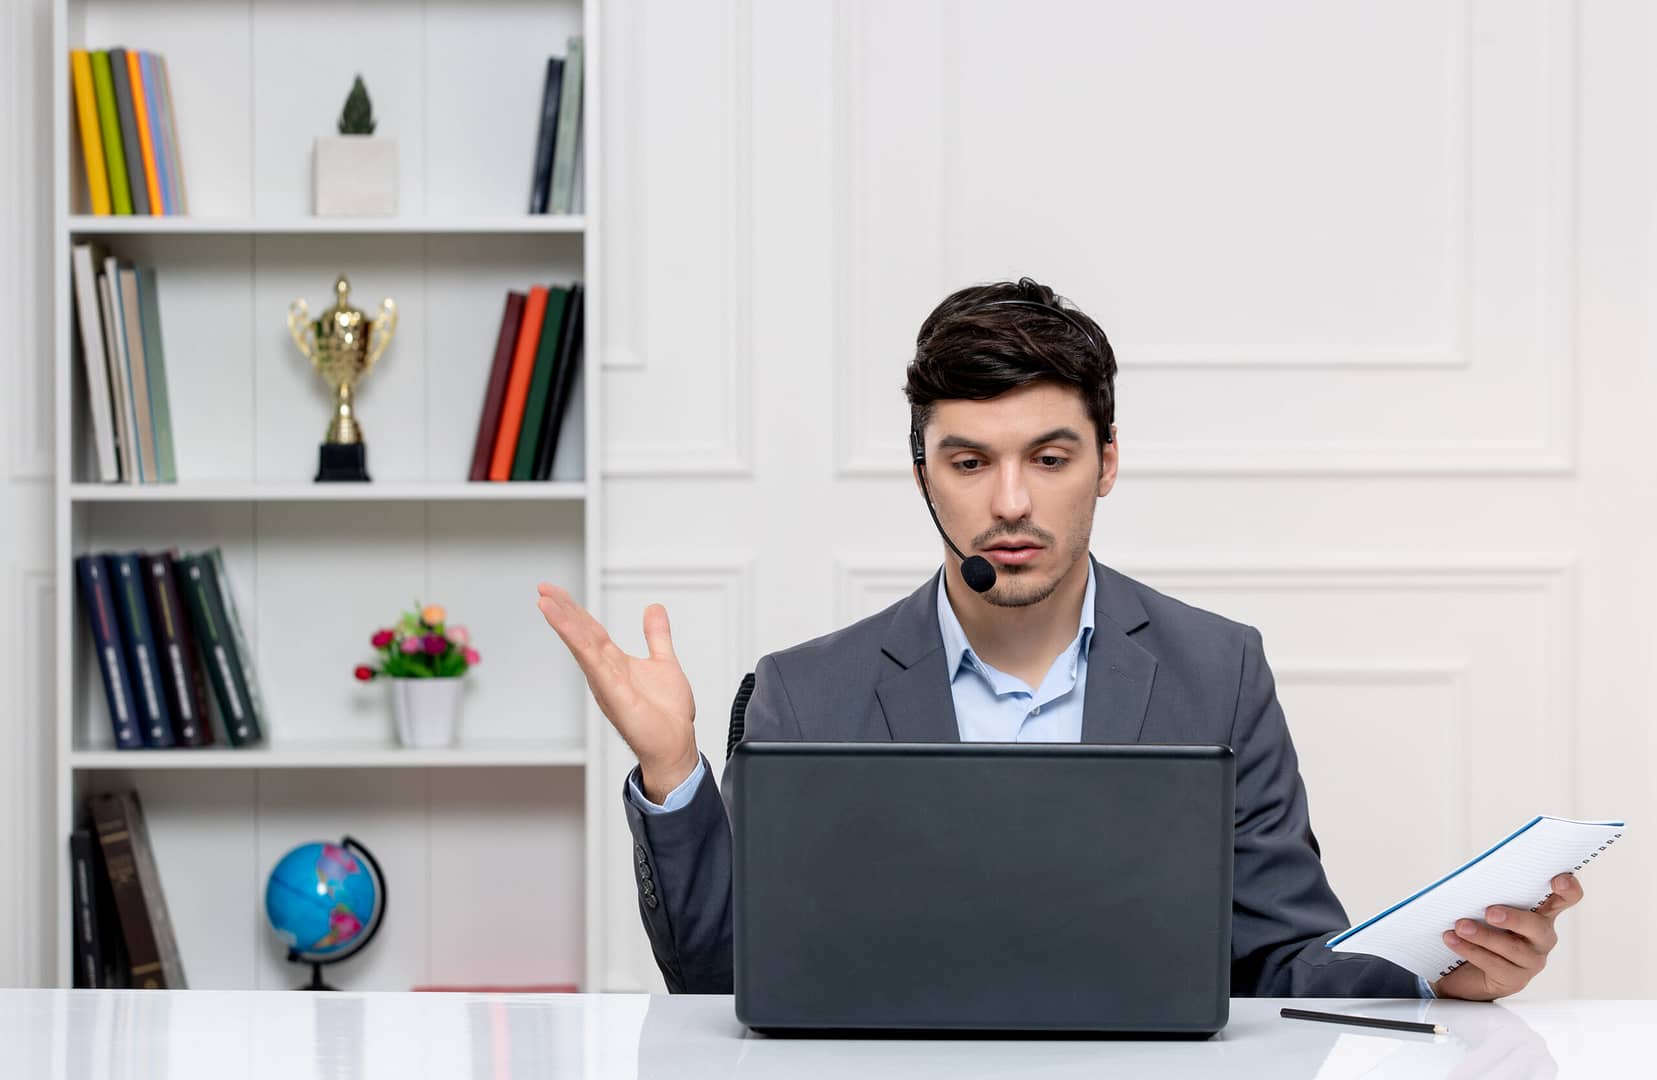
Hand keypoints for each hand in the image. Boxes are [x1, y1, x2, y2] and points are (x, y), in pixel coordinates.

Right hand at [536, 583, 698, 800]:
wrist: (676, 745)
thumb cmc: (667, 714)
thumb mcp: (664, 662)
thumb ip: (656, 636)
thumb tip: (654, 608)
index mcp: (615, 664)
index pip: (590, 631)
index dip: (574, 610)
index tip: (556, 592)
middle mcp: (605, 672)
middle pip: (580, 634)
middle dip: (562, 610)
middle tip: (543, 587)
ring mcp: (605, 683)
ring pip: (580, 646)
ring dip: (563, 622)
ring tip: (545, 601)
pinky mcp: (613, 693)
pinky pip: (592, 663)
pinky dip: (578, 642)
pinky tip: (566, 626)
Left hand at [1432, 873, 1583, 1000]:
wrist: (1461, 969)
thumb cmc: (1477, 928)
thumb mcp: (1482, 907)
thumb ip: (1486, 895)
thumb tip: (1468, 885)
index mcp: (1539, 912)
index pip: (1564, 899)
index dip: (1567, 889)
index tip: (1557, 879)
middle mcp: (1541, 937)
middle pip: (1539, 927)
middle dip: (1515, 919)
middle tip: (1489, 912)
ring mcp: (1531, 960)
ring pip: (1513, 949)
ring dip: (1483, 936)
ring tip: (1460, 926)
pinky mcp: (1514, 979)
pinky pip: (1495, 965)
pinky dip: (1471, 950)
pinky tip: (1453, 940)